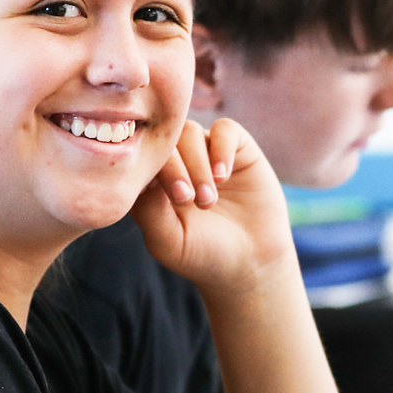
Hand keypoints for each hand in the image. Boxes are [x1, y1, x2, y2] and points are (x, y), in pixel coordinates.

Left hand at [131, 118, 296, 293]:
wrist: (252, 262)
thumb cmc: (203, 255)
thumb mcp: (168, 241)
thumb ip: (149, 209)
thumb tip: (145, 172)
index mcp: (151, 181)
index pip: (140, 157)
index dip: (150, 170)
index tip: (171, 200)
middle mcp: (176, 161)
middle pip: (164, 141)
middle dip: (174, 169)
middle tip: (189, 200)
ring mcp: (205, 153)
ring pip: (190, 132)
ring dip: (198, 165)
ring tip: (209, 200)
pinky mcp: (237, 149)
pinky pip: (225, 129)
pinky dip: (222, 148)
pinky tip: (223, 176)